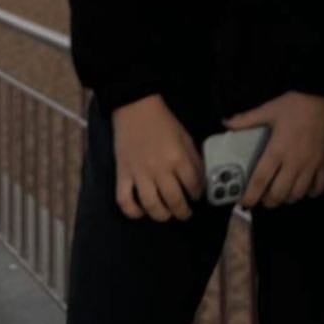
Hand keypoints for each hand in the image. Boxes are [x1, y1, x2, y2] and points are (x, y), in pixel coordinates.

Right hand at [113, 93, 203, 221]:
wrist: (135, 108)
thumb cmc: (163, 122)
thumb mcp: (185, 137)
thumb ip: (194, 159)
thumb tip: (200, 179)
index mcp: (178, 157)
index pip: (193, 185)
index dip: (198, 195)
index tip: (198, 197)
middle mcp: (159, 168)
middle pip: (174, 200)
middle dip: (183, 212)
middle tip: (186, 213)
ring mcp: (139, 173)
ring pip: (151, 206)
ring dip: (162, 215)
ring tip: (167, 214)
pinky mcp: (122, 174)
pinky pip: (124, 200)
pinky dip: (133, 211)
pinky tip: (141, 211)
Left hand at [223, 91, 323, 208]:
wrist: (323, 96)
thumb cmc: (295, 104)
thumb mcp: (269, 109)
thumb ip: (247, 119)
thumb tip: (225, 123)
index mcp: (276, 150)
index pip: (260, 180)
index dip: (251, 196)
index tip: (245, 203)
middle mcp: (294, 162)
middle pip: (279, 194)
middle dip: (269, 201)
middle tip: (264, 198)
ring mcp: (312, 165)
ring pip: (298, 194)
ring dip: (288, 198)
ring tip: (282, 193)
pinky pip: (319, 187)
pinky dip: (311, 193)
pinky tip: (305, 188)